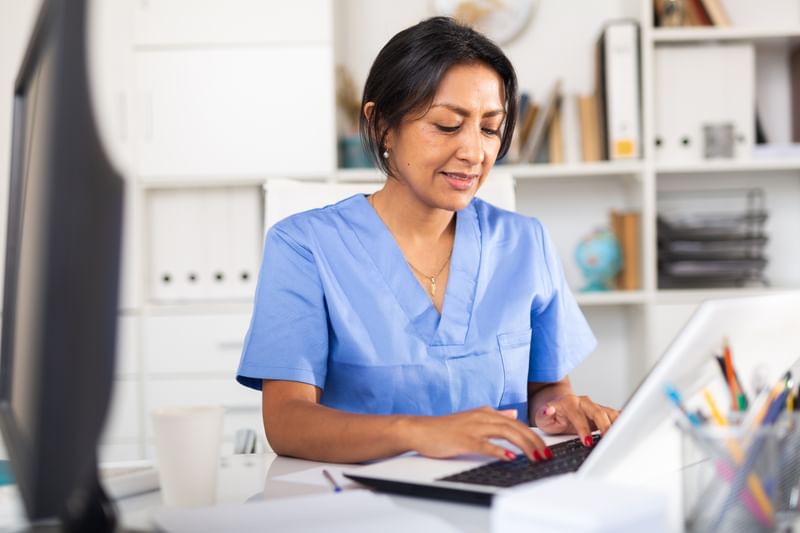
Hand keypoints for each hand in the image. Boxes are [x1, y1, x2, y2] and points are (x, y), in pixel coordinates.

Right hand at [408, 406, 550, 461]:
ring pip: (505, 433)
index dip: (533, 435)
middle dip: (534, 441)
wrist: (421, 429)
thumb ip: (495, 416)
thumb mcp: (473, 418)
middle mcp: (482, 417)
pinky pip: (485, 445)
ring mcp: (473, 428)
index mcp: (486, 413)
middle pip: (515, 427)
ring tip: (536, 457)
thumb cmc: (445, 428)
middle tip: (546, 455)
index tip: (545, 448)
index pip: (517, 424)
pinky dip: (499, 451)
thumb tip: (513, 415)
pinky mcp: (464, 439)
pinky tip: (510, 458)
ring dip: (524, 445)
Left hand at [533, 395, 618, 446]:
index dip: (583, 429)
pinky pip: (616, 416)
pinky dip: (623, 422)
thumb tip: (548, 409)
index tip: (587, 442)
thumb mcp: (541, 416)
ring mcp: (595, 407)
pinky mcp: (603, 413)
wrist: (556, 405)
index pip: (578, 415)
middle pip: (598, 412)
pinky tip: (630, 431)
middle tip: (608, 441)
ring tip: (623, 438)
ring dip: (617, 425)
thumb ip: (544, 414)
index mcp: (569, 402)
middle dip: (604, 427)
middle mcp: (584, 402)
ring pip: (610, 413)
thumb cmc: (549, 414)